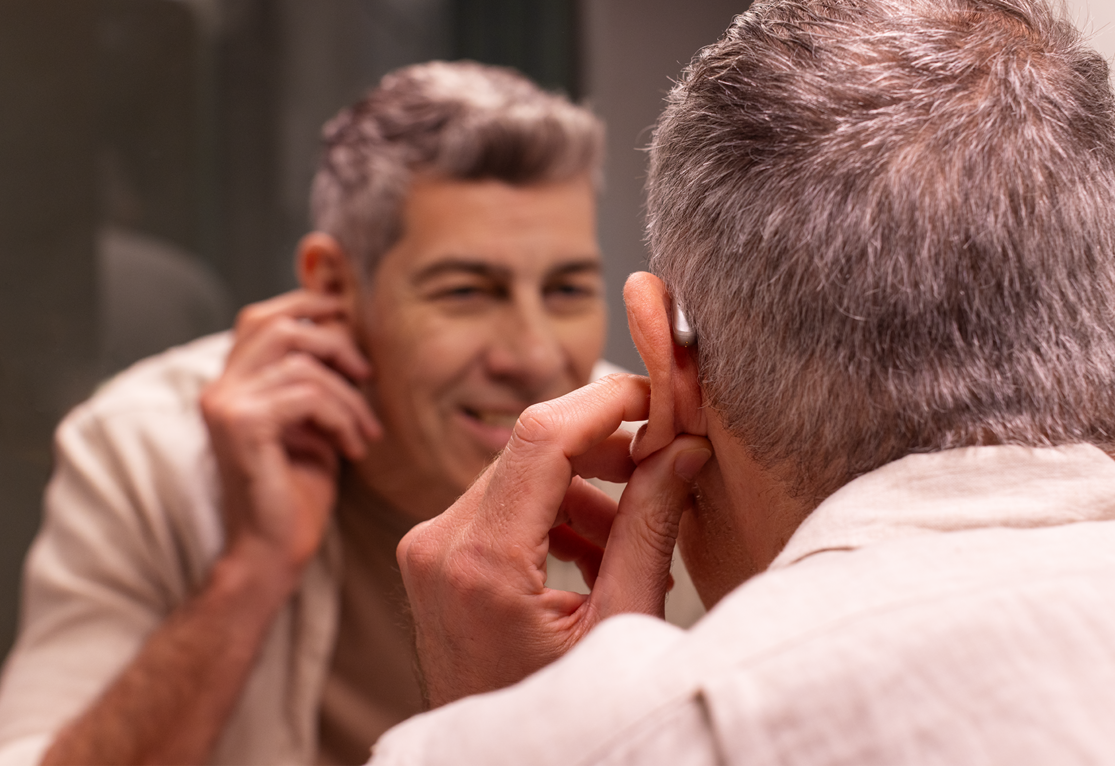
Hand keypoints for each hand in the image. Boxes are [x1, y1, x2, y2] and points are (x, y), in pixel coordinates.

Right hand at [201, 290, 381, 590]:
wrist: (272, 552)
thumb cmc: (297, 493)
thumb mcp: (313, 424)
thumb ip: (316, 380)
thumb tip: (347, 332)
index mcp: (230, 384)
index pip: (261, 318)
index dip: (307, 306)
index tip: (350, 321)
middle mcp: (219, 388)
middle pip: (280, 326)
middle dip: (335, 343)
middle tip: (367, 377)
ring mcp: (226, 405)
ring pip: (304, 364)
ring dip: (349, 397)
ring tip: (366, 431)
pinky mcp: (243, 426)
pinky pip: (308, 395)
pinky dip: (341, 417)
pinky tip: (354, 448)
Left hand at [397, 373, 711, 706]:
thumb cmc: (559, 716)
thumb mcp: (620, 624)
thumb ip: (650, 528)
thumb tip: (684, 449)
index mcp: (481, 564)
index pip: (541, 435)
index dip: (607, 401)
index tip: (660, 397)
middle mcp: (439, 545)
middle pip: (531, 446)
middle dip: (607, 447)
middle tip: (668, 461)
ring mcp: (430, 550)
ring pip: (522, 473)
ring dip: (587, 486)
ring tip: (637, 533)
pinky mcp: (436, 558)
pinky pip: (504, 504)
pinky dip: (557, 511)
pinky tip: (600, 550)